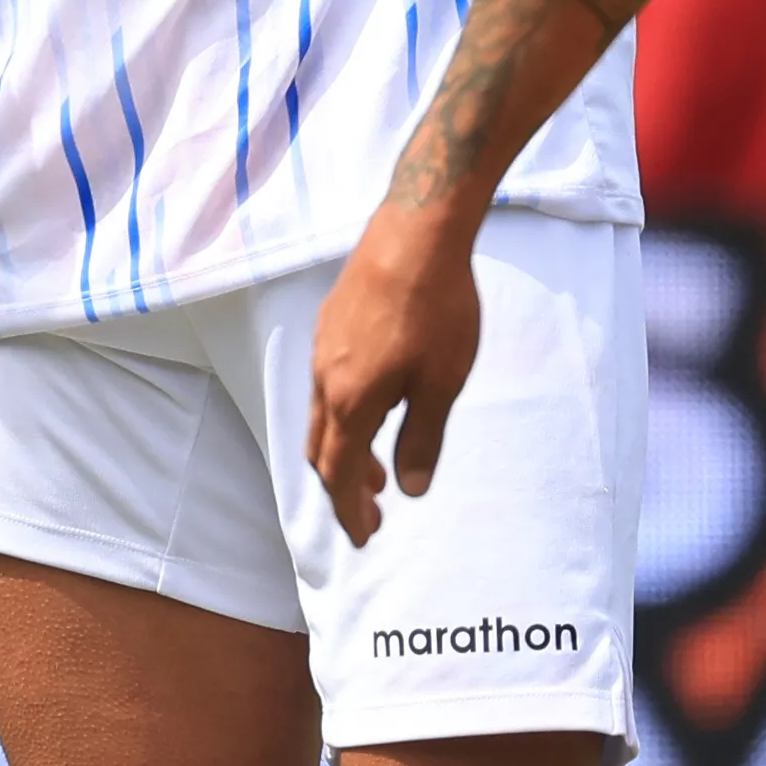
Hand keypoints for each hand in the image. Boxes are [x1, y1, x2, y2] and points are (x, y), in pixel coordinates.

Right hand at [306, 202, 483, 545]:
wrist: (418, 229)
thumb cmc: (437, 308)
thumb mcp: (442, 382)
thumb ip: (423, 439)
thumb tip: (411, 490)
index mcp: (350, 401)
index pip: (338, 474)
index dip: (349, 511)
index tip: (365, 536)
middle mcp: (325, 379)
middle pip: (322, 450)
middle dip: (342, 486)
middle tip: (371, 510)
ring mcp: (325, 347)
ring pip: (323, 415)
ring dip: (345, 448)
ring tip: (376, 466)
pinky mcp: (333, 320)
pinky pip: (327, 383)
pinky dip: (345, 412)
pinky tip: (377, 401)